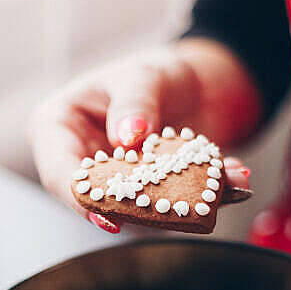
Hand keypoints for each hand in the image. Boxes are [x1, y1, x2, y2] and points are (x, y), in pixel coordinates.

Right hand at [29, 38, 260, 232]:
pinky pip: (168, 209)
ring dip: (180, 205)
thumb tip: (127, 136)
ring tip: (221, 186)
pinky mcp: (147, 201)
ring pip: (136, 211)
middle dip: (139, 208)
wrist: (197, 86)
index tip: (110, 215)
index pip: (60, 173)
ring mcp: (115, 185)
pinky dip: (202, 199)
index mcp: (58, 127)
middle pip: (95, 201)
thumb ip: (136, 102)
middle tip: (174, 210)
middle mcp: (80, 162)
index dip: (81, 198)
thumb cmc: (157, 74)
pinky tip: (232, 179)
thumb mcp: (145, 76)